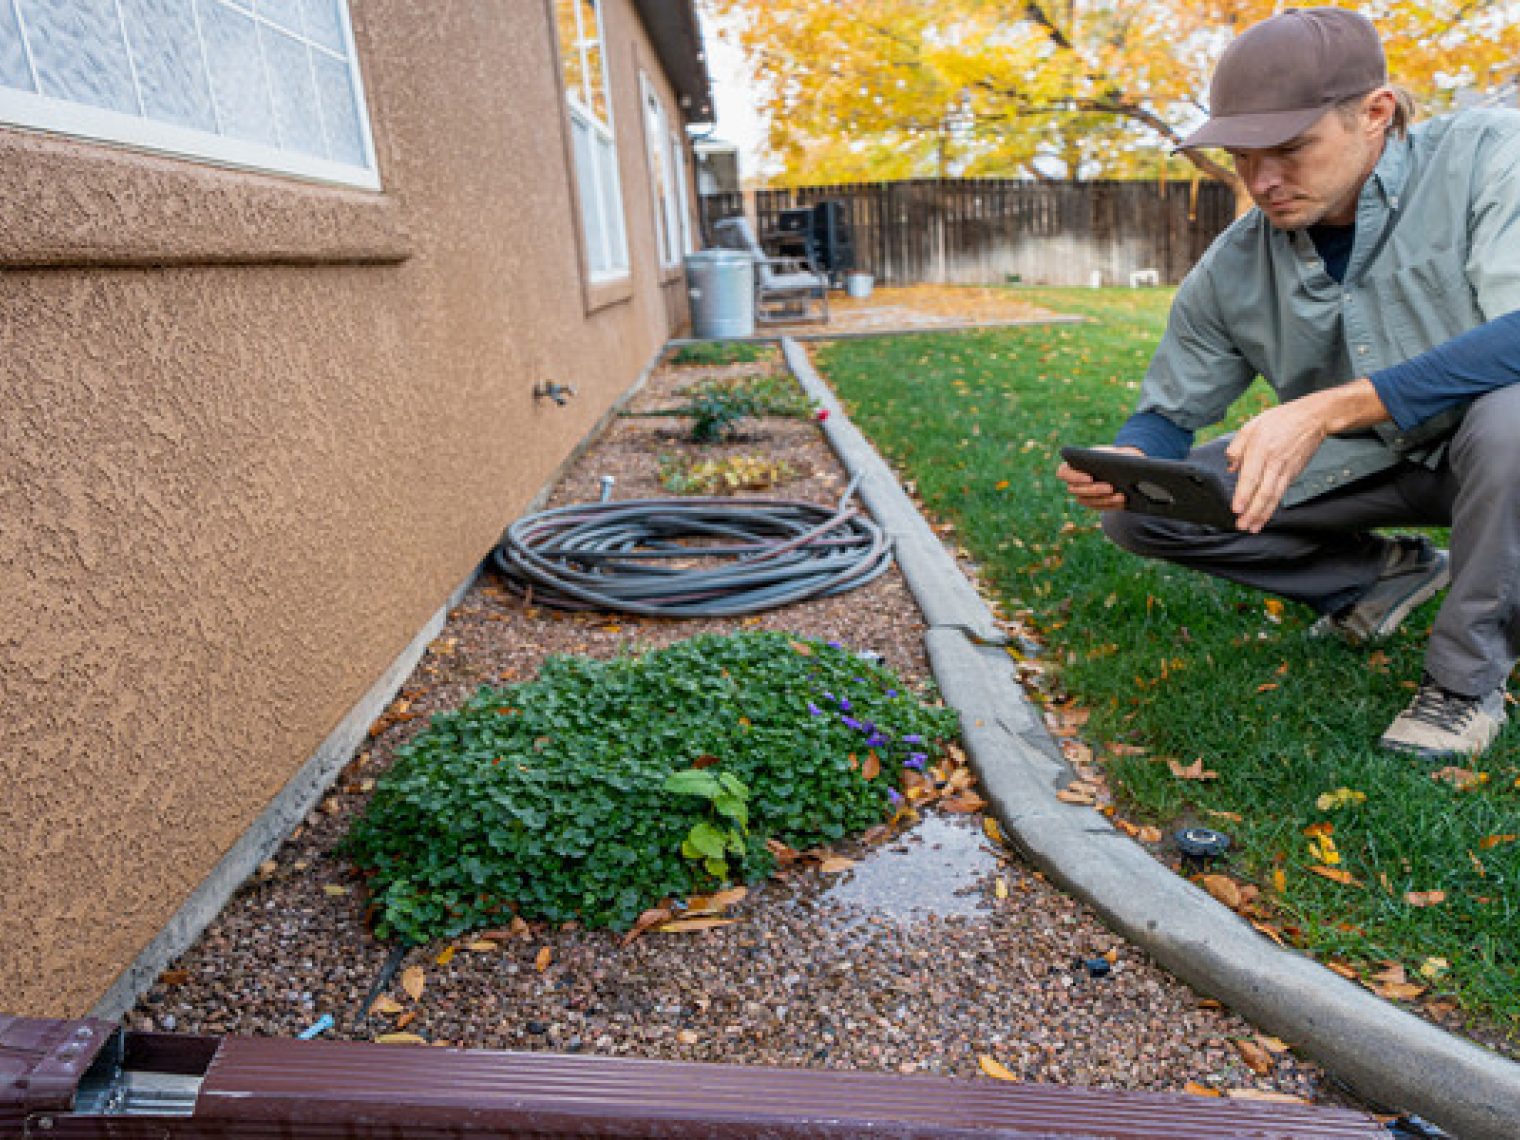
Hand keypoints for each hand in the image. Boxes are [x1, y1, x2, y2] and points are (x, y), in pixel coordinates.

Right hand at [1057, 445, 1143, 511]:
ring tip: (1119, 494)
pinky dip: (1111, 504)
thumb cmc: (1111, 455)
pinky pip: (1098, 506)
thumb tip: (1103, 465)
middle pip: (1076, 490)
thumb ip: (1100, 458)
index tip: (1089, 478)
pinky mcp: (1093, 503)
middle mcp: (1073, 483)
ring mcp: (1082, 495)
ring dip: (1103, 498)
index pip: (1062, 473)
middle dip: (1094, 489)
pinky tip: (1122, 499)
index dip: (1074, 477)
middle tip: (1110, 487)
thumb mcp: (1106, 453)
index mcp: (1071, 467)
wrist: (1123, 465)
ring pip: (1087, 501)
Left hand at [1225, 399, 1330, 532]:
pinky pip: (1281, 494)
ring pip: (1274, 497)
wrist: (1312, 418)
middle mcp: (1274, 462)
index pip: (1251, 477)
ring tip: (1252, 528)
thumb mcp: (1251, 426)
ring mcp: (1286, 470)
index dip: (1244, 495)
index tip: (1236, 510)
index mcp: (1261, 449)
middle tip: (1242, 526)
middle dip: (1252, 512)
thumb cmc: (1279, 420)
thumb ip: (1236, 447)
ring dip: (1262, 515)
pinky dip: (1272, 508)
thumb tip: (1231, 468)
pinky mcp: (1293, 474)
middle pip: (1263, 492)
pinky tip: (1264, 516)